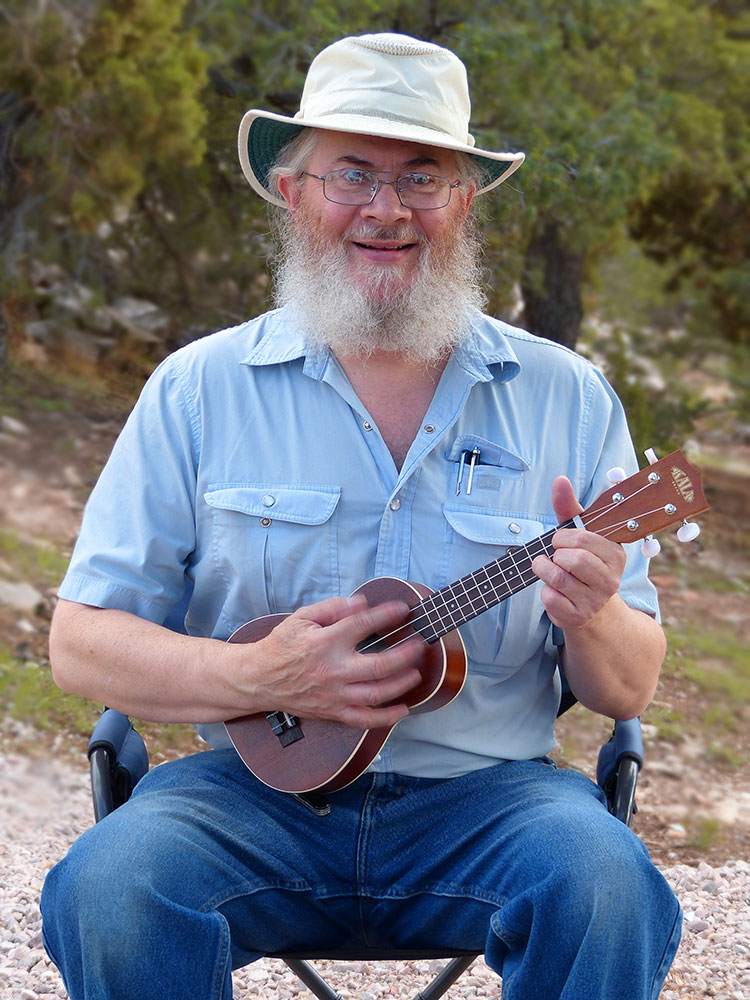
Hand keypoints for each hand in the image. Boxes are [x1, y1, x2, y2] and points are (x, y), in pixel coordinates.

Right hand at [250, 595, 423, 727]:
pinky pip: (364, 719)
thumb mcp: (302, 617)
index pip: (362, 625)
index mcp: (324, 642)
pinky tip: (404, 709)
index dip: (386, 615)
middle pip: (378, 665)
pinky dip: (387, 717)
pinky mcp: (333, 711)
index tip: (402, 610)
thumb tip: (362, 602)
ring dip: (402, 684)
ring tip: (416, 672)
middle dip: (405, 655)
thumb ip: (332, 608)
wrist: (259, 679)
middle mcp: (332, 670)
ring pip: (376, 694)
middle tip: (420, 645)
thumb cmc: (281, 645)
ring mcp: (334, 694)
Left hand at [531, 476, 625, 630]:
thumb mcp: (579, 535)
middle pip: (572, 559)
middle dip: (555, 554)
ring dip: (544, 569)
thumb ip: (569, 509)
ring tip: (547, 569)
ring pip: (558, 577)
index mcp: (616, 555)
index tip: (560, 541)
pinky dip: (544, 591)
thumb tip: (560, 480)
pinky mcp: (577, 617)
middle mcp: (611, 579)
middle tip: (555, 556)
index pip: (583, 538)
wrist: (591, 610)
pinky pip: (550, 598)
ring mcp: (595, 600)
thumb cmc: (582, 564)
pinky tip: (554, 591)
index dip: (563, 537)